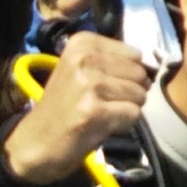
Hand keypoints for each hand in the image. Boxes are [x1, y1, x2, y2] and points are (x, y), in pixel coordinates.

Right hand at [3, 33, 151, 185]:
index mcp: (82, 43)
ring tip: (101, 115)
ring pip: (139, 95)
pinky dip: (123, 124)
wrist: (35, 142)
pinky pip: (133, 114)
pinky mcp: (93, 110)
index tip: (105, 86)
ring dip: (126, 109)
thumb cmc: (64, 107)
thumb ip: (112, 62)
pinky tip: (102, 126)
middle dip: (130, 93)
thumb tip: (151, 70)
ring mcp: (88, 84)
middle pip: (139, 74)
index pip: (135, 55)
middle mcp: (84, 58)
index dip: (128, 75)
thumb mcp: (81, 71)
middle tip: (103, 104)